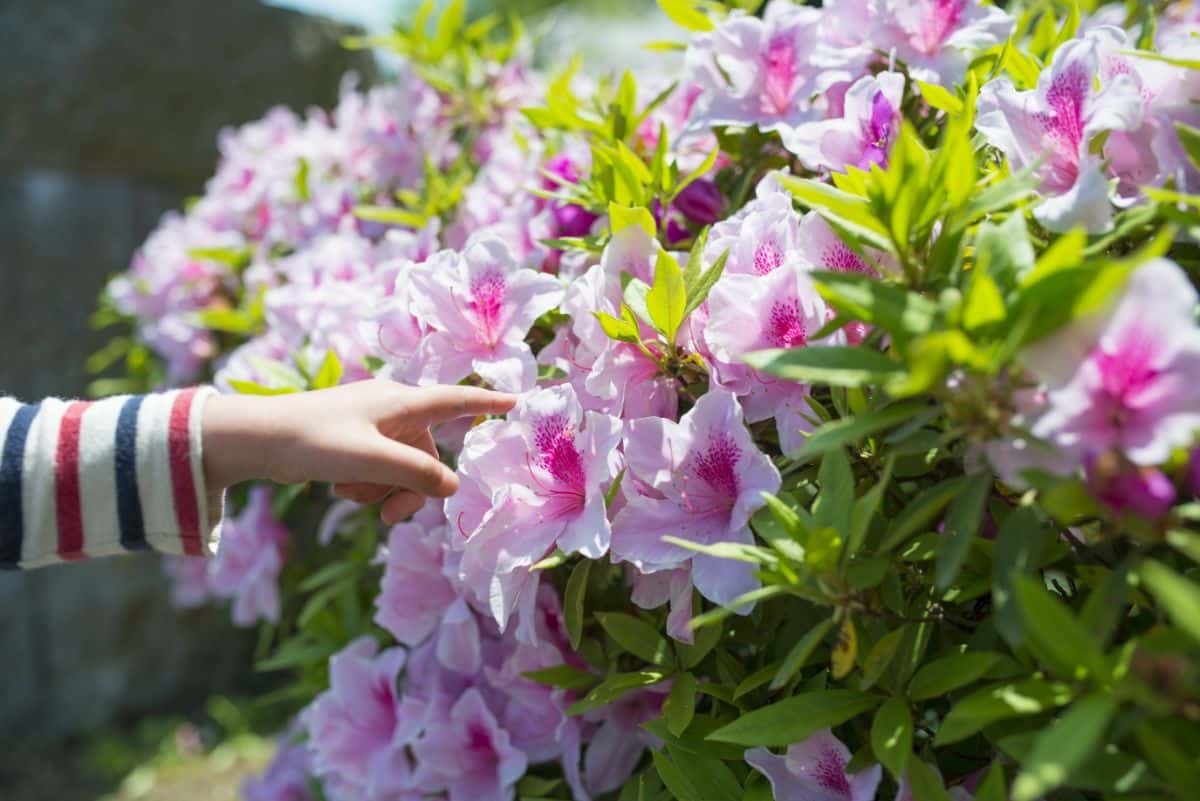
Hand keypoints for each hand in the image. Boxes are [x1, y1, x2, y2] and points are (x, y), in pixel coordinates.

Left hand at [203, 380, 514, 523]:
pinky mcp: (353, 439)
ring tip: (352, 495)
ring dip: (384, 488)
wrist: (254, 438)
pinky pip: (378, 467)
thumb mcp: (370, 461)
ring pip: (402, 466)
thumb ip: (416, 473)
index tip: (520, 402)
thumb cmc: (313, 441)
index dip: (488, 403)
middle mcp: (391, 410)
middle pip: (427, 453)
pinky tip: (340, 488)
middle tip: (390, 517)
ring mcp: (372, 425)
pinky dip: (367, 483)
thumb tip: (452, 487)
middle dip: (413, 486)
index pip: (456, 400)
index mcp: (401, 403)